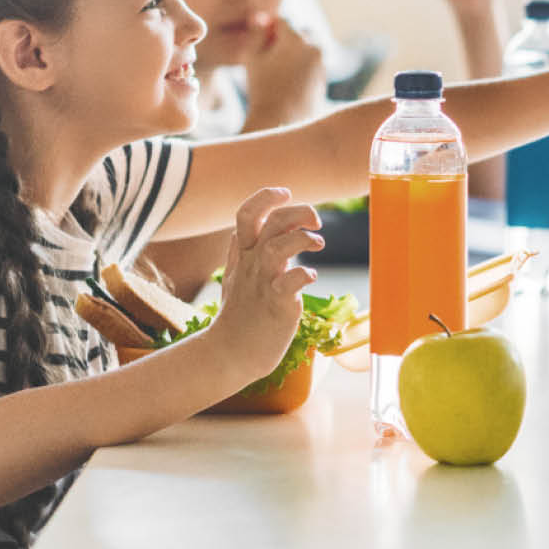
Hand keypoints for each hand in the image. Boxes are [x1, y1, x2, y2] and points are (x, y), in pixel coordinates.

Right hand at [208, 188, 321, 386]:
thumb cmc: (239, 316)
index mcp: (243, 256)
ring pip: (275, 248)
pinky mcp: (275, 306)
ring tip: (318, 243)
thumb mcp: (237, 276)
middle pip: (269, 224)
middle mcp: (251, 266)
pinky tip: (311, 276)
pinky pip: (287, 283)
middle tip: (317, 220)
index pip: (246, 214)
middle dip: (295, 212)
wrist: (230, 355)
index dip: (266, 198)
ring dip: (301, 239)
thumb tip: (257, 226)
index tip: (286, 193)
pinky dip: (302, 274)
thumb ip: (246, 250)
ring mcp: (262, 285)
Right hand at [242, 16, 327, 128]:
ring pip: (309, 51)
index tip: (260, 44)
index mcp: (296, 39)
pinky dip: (303, 70)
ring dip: (296, 55)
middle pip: (301, 34)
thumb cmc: (261, 88)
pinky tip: (287, 84)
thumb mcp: (252, 57)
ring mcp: (322, 66)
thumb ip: (257, 33)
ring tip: (278, 72)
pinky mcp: (323, 82)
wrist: (280, 121)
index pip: (283, 22)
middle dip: (288, 40)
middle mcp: (314, 49)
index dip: (270, 30)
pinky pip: (313, 68)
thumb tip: (262, 17)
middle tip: (270, 56)